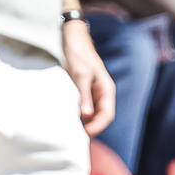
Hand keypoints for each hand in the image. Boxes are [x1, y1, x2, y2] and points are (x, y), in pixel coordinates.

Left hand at [62, 18, 115, 133]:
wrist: (73, 39)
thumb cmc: (78, 55)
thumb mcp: (80, 75)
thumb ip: (83, 96)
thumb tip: (86, 115)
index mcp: (106, 90)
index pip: (107, 115)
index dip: (98, 126)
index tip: (85, 134)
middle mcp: (102, 93)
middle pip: (100, 116)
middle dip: (91, 127)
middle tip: (76, 136)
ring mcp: (93, 92)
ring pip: (92, 113)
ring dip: (84, 121)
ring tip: (70, 129)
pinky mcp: (84, 90)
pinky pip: (83, 106)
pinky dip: (77, 113)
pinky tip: (67, 116)